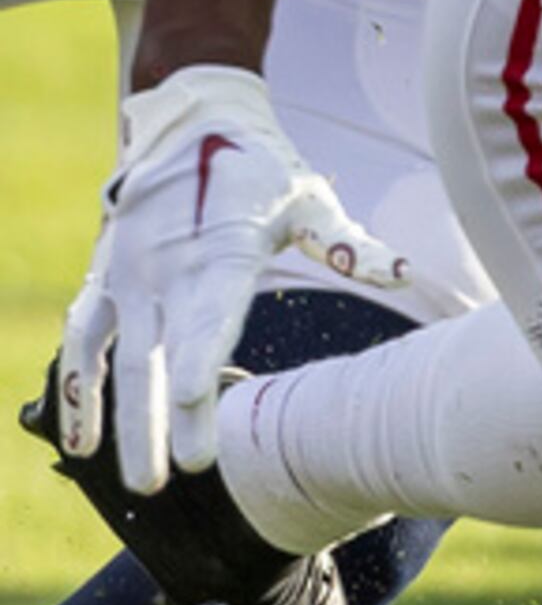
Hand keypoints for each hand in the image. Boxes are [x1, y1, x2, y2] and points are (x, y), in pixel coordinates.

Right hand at [53, 66, 406, 492]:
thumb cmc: (262, 169)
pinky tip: (78, 441)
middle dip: (158, 419)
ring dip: (113, 416)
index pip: (207, 320)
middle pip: (157, 355)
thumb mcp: (310, 197)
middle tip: (165, 481)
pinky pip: (84, 339)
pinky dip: (76, 387)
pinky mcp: (105, 279)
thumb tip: (402, 273)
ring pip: (112, 356)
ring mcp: (128, 275)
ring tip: (120, 478)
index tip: (194, 409)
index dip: (197, 366)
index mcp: (219, 253)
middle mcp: (165, 269)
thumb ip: (347, 241)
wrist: (190, 123)